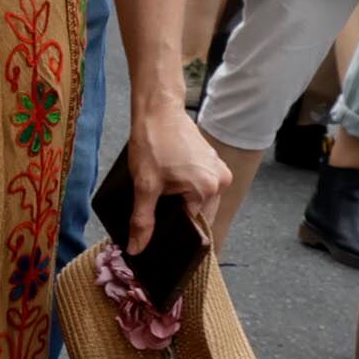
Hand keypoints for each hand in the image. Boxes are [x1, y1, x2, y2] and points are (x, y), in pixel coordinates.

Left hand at [120, 101, 228, 249]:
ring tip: (161, 200)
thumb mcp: (144, 186)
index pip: (194, 227)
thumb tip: (137, 249)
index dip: (175, 235)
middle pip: (199, 215)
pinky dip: (186, 191)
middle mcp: (221, 181)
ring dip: (181, 204)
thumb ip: (142, 220)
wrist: (158, 109)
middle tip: (155, 218)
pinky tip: (169, 187)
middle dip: (178, 219)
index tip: (159, 240)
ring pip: (200, 201)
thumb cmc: (152, 142)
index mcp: (208, 189)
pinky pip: (201, 187)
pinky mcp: (213, 162)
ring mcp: (219, 170)